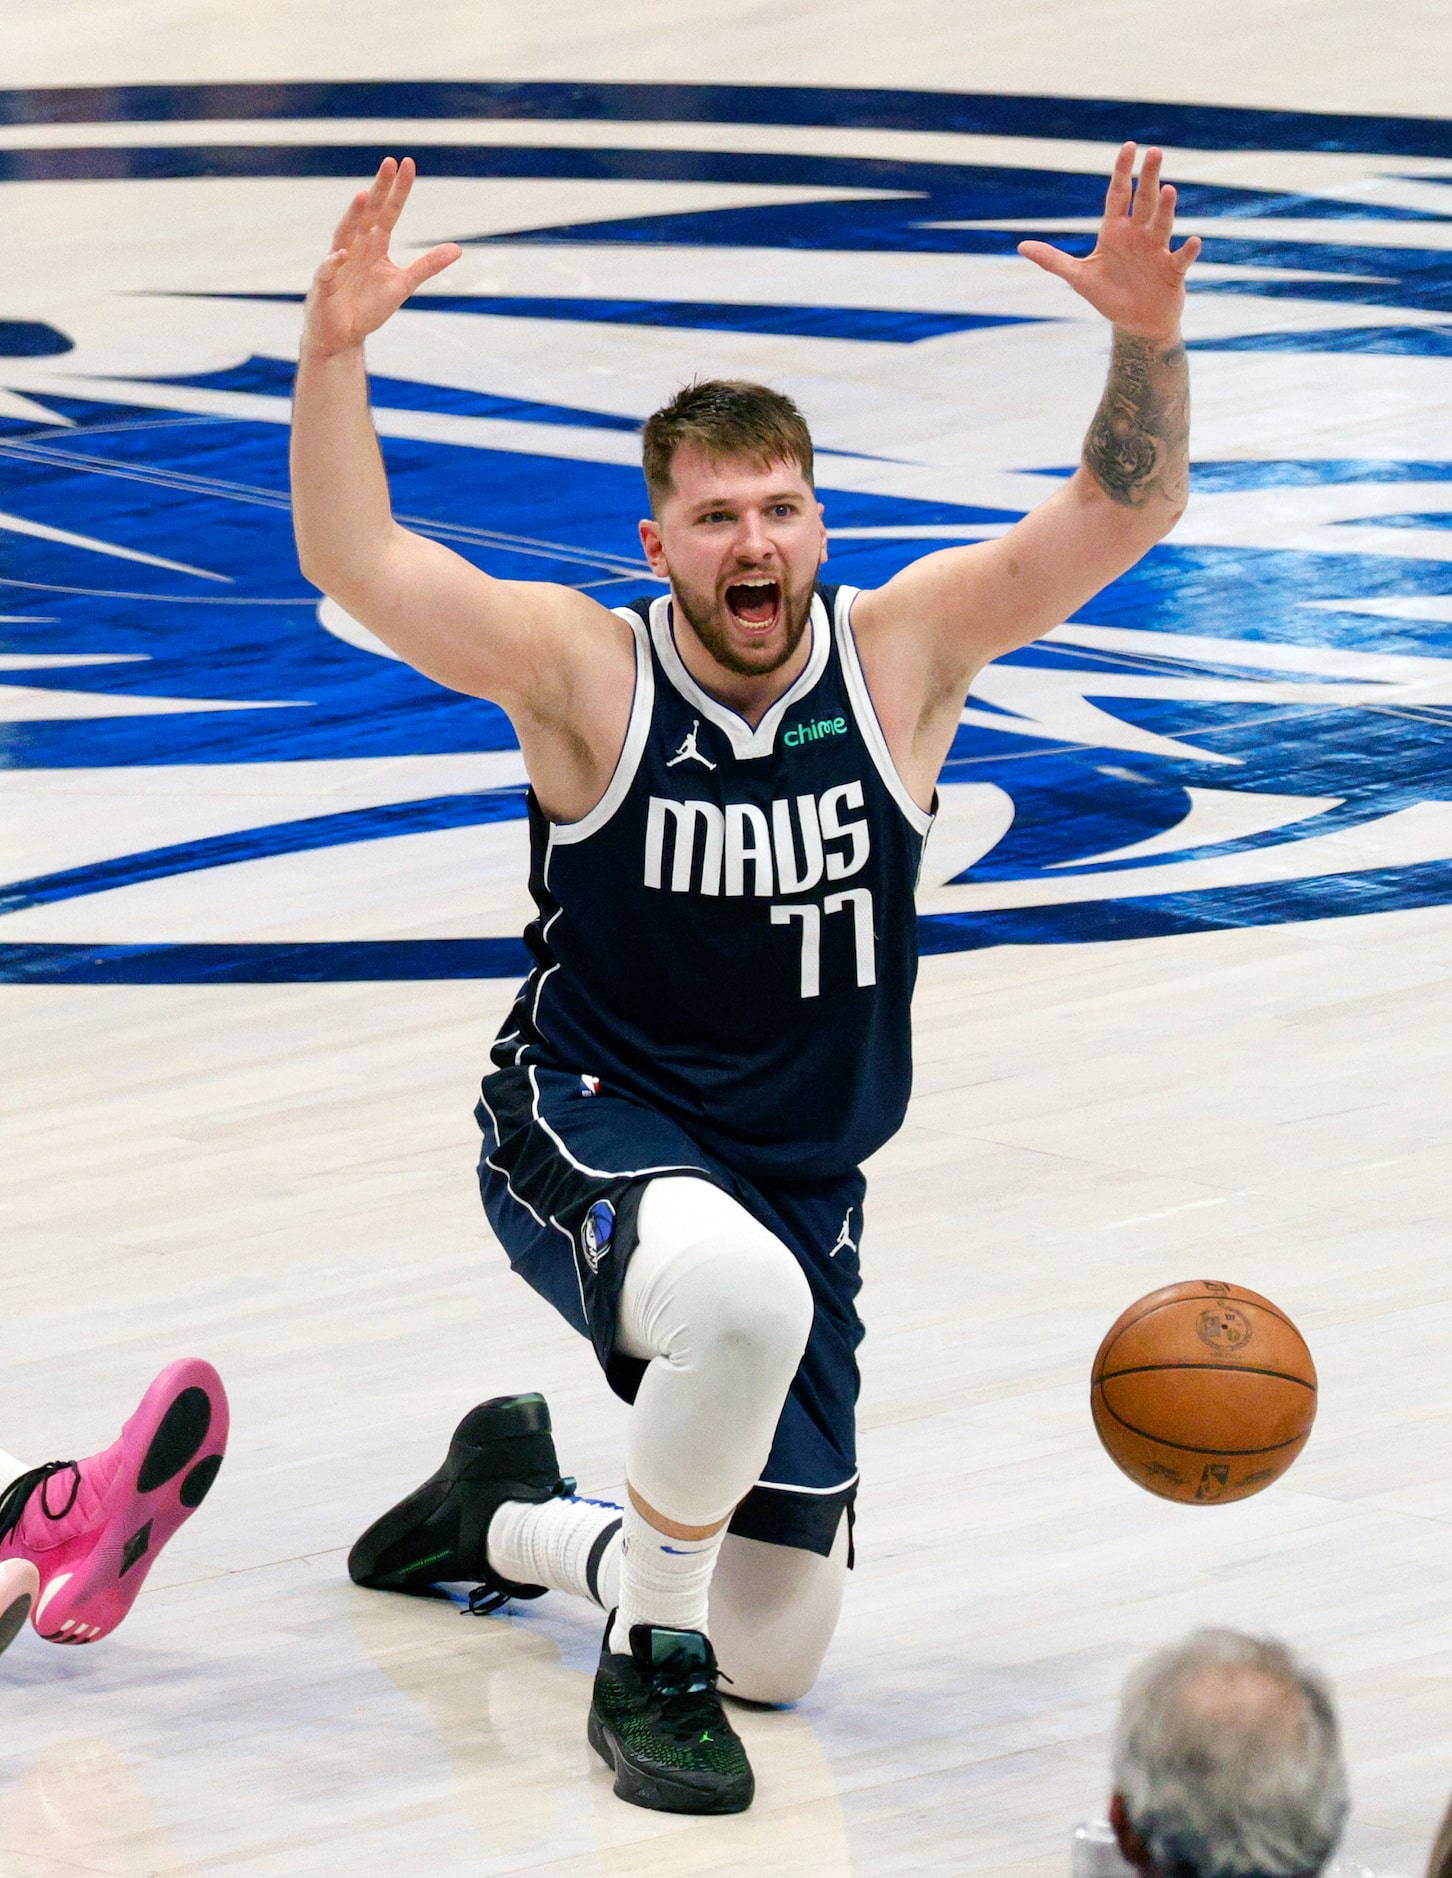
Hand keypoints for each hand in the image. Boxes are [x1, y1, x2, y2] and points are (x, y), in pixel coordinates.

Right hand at [302, 157, 461, 356]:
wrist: (343, 335)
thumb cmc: (369, 306)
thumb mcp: (403, 285)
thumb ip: (427, 265)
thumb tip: (458, 249)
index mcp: (375, 244)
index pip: (389, 211)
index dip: (399, 190)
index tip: (408, 164)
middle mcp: (355, 246)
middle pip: (368, 213)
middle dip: (379, 189)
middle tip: (389, 163)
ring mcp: (338, 262)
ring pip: (344, 234)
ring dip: (353, 216)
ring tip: (363, 196)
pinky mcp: (324, 285)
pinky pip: (327, 270)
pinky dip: (333, 262)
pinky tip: (341, 254)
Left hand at [1018, 143, 1200, 341]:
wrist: (1136, 323)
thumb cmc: (1109, 296)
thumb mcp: (1078, 278)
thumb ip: (1052, 261)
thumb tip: (1021, 246)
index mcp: (1116, 231)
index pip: (1119, 194)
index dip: (1123, 171)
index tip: (1129, 146)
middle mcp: (1139, 235)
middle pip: (1144, 200)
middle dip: (1149, 177)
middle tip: (1155, 152)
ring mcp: (1157, 250)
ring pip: (1162, 224)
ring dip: (1166, 209)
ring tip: (1169, 190)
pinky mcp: (1172, 271)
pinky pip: (1181, 258)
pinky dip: (1188, 251)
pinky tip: (1193, 241)